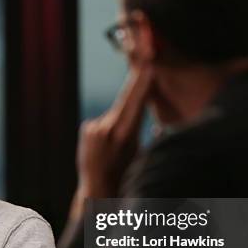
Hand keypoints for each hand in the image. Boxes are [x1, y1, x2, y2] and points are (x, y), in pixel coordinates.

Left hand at [75, 65, 154, 198]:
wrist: (97, 191)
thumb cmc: (127, 177)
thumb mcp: (143, 157)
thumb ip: (149, 137)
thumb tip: (160, 124)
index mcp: (124, 134)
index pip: (137, 99)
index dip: (144, 79)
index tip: (149, 62)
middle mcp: (107, 128)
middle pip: (128, 97)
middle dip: (139, 79)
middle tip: (146, 56)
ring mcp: (94, 127)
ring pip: (119, 113)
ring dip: (124, 120)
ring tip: (120, 146)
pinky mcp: (87, 128)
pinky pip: (107, 122)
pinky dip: (112, 128)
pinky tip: (109, 147)